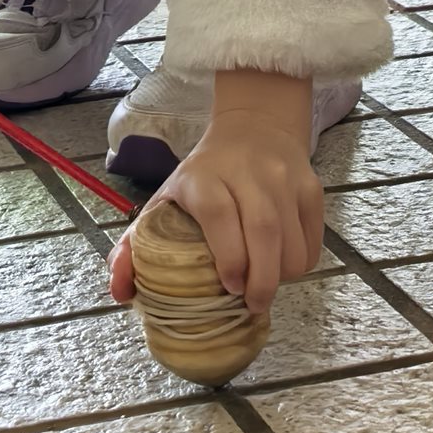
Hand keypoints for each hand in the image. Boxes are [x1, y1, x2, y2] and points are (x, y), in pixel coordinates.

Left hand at [109, 98, 322, 315]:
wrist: (255, 127)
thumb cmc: (203, 176)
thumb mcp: (165, 200)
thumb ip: (134, 248)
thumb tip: (119, 292)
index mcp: (203, 176)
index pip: (219, 212)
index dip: (227, 254)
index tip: (228, 286)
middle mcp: (247, 173)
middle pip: (263, 230)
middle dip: (261, 279)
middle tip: (252, 305)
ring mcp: (283, 178)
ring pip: (292, 240)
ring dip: (283, 276)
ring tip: (266, 286)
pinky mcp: (310, 187)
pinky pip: (313, 240)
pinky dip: (301, 264)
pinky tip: (283, 266)